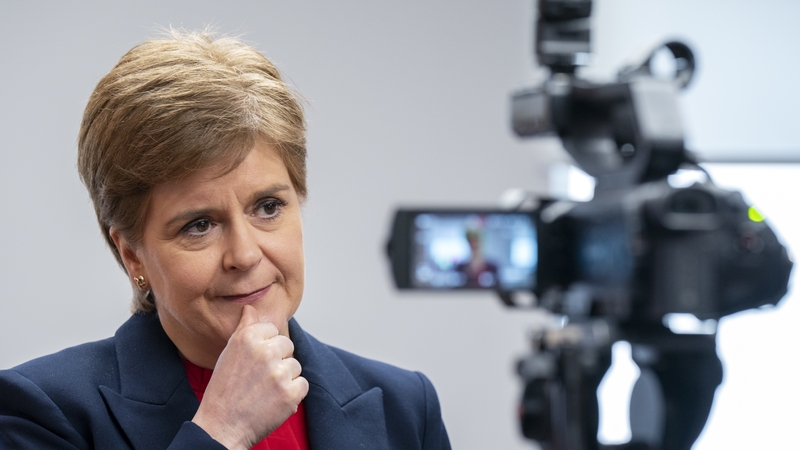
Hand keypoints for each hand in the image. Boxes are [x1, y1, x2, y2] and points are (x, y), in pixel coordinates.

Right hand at [191, 305, 308, 449]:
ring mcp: (279, 373)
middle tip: (259, 378)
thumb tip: (250, 308)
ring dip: (285, 378)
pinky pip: (303, 384)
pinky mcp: (290, 393)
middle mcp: (265, 352)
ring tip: (264, 391)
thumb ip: (244, 328)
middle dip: (277, 360)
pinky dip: (292, 394)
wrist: (221, 427)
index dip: (265, 347)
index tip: (253, 362)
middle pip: (287, 346)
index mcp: (248, 338)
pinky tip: (274, 400)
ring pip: (295, 366)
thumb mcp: (229, 353)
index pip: (273, 330)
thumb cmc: (224, 390)